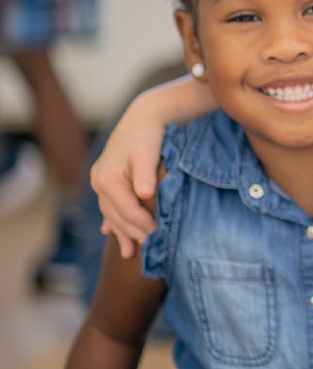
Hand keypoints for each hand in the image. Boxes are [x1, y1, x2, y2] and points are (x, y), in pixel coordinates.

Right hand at [92, 99, 167, 257]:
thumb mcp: (148, 153)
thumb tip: (144, 193)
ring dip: (120, 232)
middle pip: (116, 215)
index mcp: (108, 178)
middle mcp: (99, 181)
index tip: (158, 234)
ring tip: (130, 252)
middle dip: (132, 233)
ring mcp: (100, 181)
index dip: (142, 224)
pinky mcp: (106, 179)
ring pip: (111, 213)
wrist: (144, 116)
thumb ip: (146, 174)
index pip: (125, 210)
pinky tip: (110, 233)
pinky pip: (108, 206)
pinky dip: (112, 221)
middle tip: (151, 248)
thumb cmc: (149, 135)